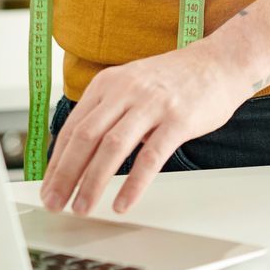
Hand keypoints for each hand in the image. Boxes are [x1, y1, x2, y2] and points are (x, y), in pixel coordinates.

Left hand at [39, 43, 248, 216]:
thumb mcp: (132, 85)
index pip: (72, 127)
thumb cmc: (175, 80)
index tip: (49, 187)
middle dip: (66, 175)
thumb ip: (107, 112)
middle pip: (85, 138)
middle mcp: (126, 91)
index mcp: (109, 83)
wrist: (220, 62)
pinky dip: (134, 183)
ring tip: (82, 207)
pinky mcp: (178, 119)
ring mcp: (152, 104)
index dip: (57, 162)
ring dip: (93, 182)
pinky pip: (150, 157)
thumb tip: (79, 154)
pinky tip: (123, 202)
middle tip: (55, 202)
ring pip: (112, 148)